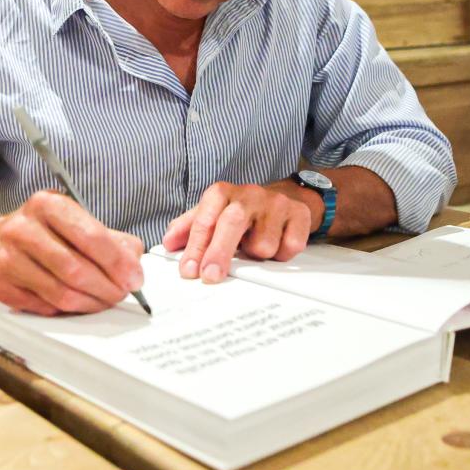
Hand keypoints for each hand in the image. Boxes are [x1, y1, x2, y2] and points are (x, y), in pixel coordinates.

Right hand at [0, 190, 145, 315]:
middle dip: (107, 288)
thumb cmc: (47, 232)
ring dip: (91, 304)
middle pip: (76, 270)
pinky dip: (67, 310)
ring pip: (61, 294)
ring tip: (104, 301)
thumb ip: (113, 240)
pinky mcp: (1, 286)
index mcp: (46, 204)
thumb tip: (134, 266)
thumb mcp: (78, 222)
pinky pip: (45, 308)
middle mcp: (22, 229)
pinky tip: (76, 302)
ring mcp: (7, 258)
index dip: (118, 262)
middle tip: (121, 294)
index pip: (91, 236)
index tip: (134, 278)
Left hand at [161, 181, 314, 283]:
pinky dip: (281, 254)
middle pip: (231, 224)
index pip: (204, 220)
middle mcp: (248, 195)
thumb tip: (169, 243)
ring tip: (255, 247)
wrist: (286, 196)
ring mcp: (276, 203)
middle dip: (219, 253)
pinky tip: (276, 244)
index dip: (195, 247)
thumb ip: (188, 227)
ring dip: (257, 256)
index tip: (189, 270)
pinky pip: (289, 247)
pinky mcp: (300, 214)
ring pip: (263, 244)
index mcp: (221, 193)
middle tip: (211, 276)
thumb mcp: (212, 213)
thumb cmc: (243, 211)